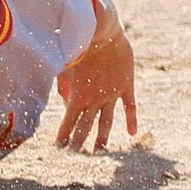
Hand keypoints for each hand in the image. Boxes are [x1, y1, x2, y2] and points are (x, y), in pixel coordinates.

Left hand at [55, 28, 137, 151]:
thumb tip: (67, 101)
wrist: (101, 33)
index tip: (58, 149)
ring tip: (98, 151)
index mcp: (78, 96)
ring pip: (107, 121)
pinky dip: (131, 120)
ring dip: (102, 138)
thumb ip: (63, 87)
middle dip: (80, 142)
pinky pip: (130, 108)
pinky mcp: (126, 86)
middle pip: (87, 126)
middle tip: (75, 155)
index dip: (63, 136)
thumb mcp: (63, 66)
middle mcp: (96, 100)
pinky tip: (132, 133)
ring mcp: (112, 95)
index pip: (69, 122)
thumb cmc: (77, 46)